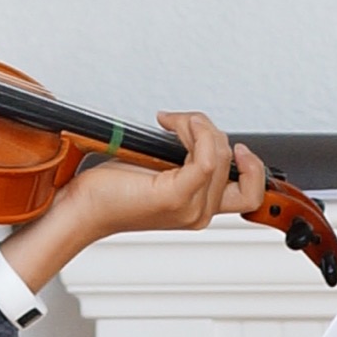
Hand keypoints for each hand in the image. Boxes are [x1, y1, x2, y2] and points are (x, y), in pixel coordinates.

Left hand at [2, 113, 268, 289]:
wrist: (83, 208)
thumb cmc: (111, 191)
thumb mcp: (160, 170)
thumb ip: (190, 159)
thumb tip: (204, 130)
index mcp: (200, 209)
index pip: (251, 191)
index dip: (254, 166)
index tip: (238, 147)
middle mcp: (200, 213)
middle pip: (232, 160)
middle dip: (209, 130)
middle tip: (178, 123)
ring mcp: (190, 208)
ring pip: (220, 154)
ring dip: (197, 126)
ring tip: (170, 123)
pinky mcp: (175, 197)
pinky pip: (206, 157)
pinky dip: (195, 131)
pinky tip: (171, 124)